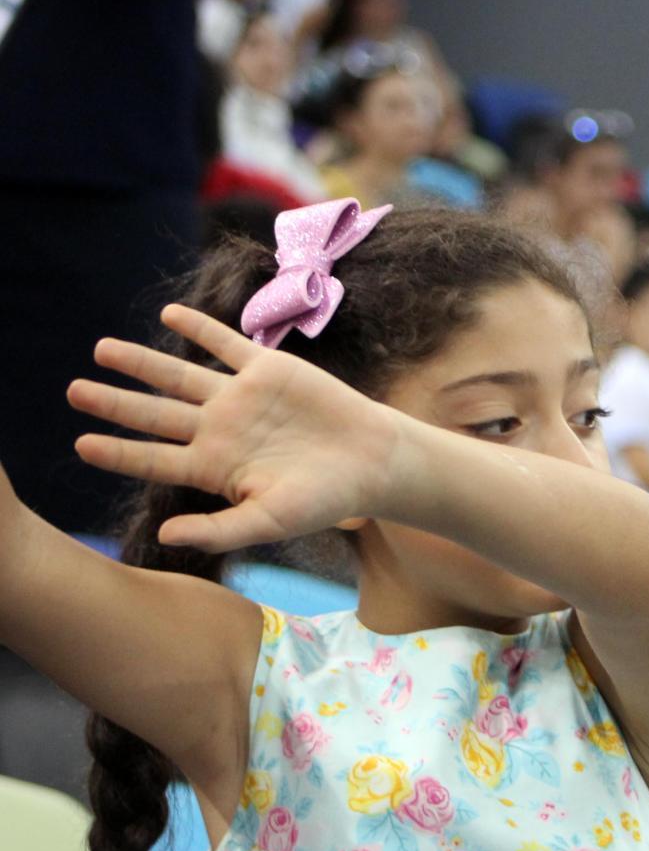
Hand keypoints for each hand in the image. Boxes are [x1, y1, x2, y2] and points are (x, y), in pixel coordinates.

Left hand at [67, 304, 402, 550]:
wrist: (373, 461)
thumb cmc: (326, 500)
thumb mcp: (270, 521)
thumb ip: (220, 530)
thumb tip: (166, 536)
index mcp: (216, 468)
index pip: (155, 459)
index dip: (119, 453)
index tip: (81, 445)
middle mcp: (220, 431)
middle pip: (155, 414)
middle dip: (114, 403)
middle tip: (74, 391)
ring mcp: (240, 399)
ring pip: (178, 377)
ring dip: (140, 363)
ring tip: (101, 350)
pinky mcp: (266, 371)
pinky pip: (224, 344)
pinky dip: (197, 328)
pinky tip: (169, 314)